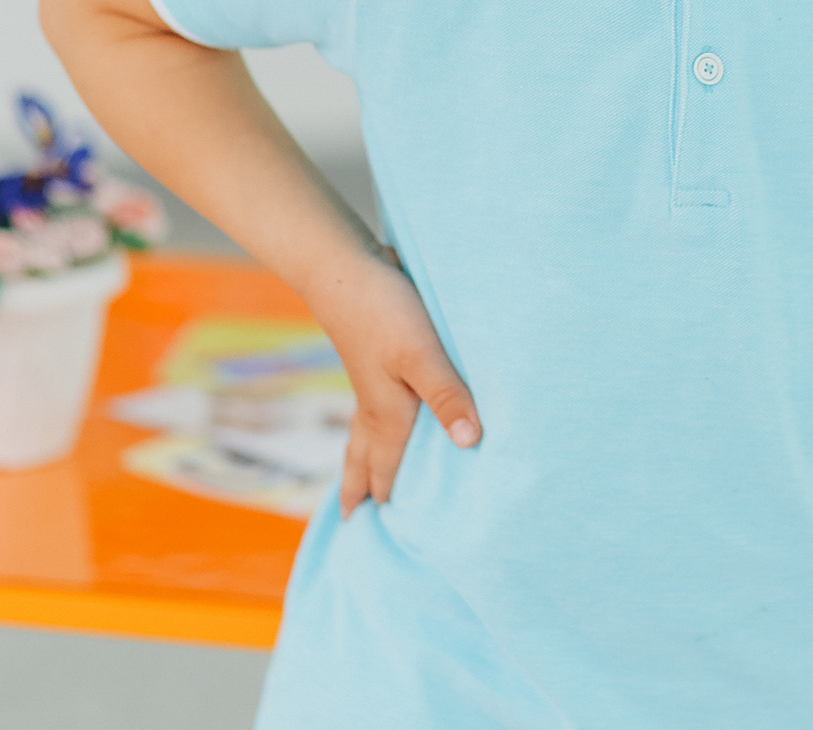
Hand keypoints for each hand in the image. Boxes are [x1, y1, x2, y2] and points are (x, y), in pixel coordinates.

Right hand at [325, 249, 481, 516]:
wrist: (343, 266)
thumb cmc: (384, 311)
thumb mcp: (422, 354)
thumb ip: (447, 396)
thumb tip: (469, 445)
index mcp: (387, 415)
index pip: (389, 473)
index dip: (392, 505)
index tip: (387, 546)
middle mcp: (375, 406)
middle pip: (365, 461)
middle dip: (362, 494)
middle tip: (350, 526)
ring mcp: (371, 383)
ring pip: (365, 435)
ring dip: (362, 463)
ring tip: (358, 486)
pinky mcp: (375, 359)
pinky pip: (373, 409)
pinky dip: (374, 429)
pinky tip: (384, 418)